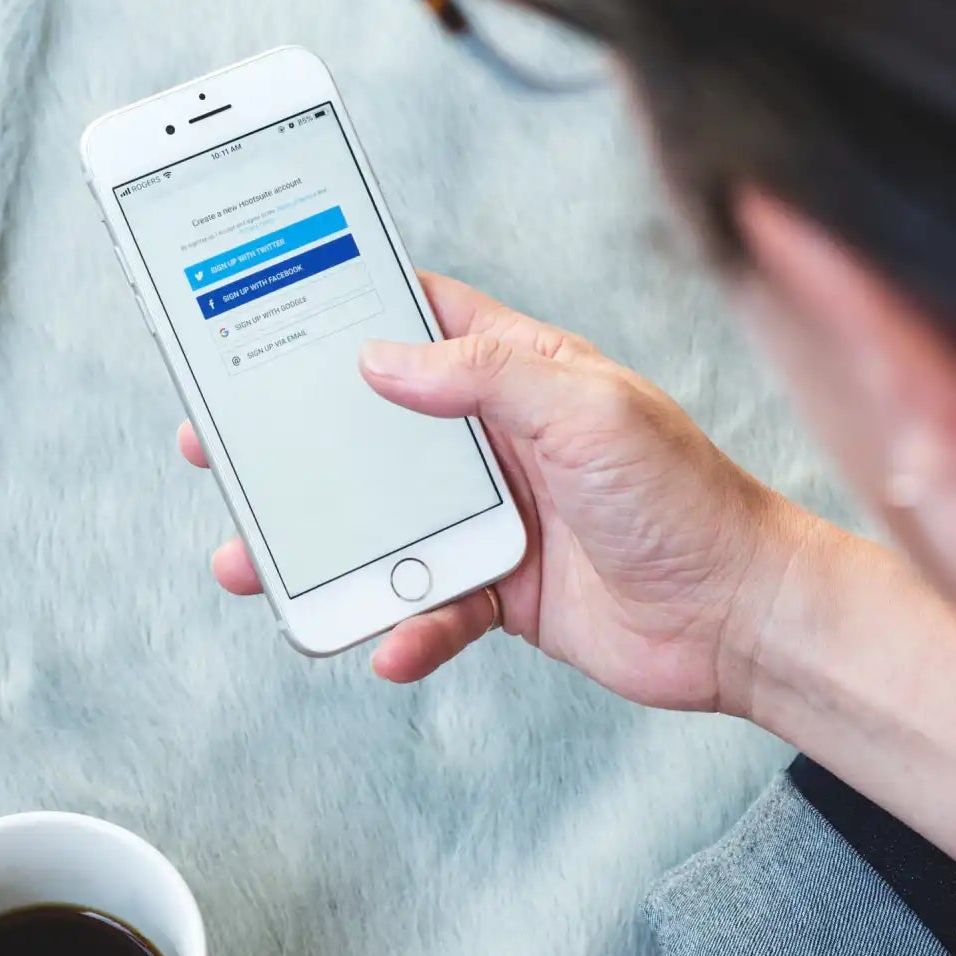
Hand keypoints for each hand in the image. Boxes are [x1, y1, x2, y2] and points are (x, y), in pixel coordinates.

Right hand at [176, 273, 810, 711]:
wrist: (739, 615)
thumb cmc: (683, 494)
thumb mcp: (586, 408)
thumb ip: (485, 373)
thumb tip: (380, 359)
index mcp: (519, 374)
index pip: (418, 319)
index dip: (345, 310)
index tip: (264, 309)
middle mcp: (497, 441)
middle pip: (371, 431)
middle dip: (293, 441)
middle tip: (216, 445)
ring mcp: (493, 518)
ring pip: (380, 526)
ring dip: (317, 548)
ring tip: (251, 565)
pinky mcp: (499, 591)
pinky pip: (430, 607)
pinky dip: (404, 628)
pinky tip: (389, 646)